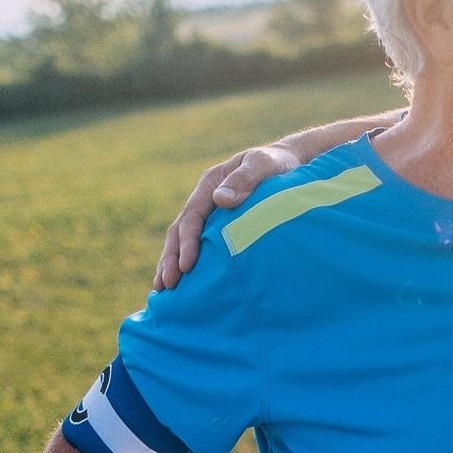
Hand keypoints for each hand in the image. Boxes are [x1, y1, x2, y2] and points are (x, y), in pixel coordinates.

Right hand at [153, 142, 301, 289]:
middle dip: (171, 258)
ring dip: (172, 263)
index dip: (187, 242)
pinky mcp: (220, 226)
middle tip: (167, 285)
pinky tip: (184, 283)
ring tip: (163, 289)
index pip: (192, 217)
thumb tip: (221, 199)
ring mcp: (210, 213)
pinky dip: (188, 261)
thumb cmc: (276, 163)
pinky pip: (200, 244)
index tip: (187, 266)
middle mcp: (205, 200)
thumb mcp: (262, 164)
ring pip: (183, 240)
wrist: (289, 163)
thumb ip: (244, 178)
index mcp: (210, 184)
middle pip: (180, 231)